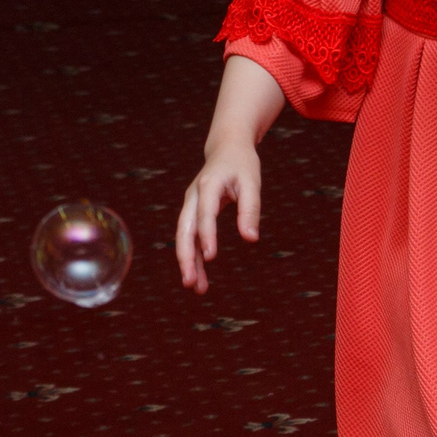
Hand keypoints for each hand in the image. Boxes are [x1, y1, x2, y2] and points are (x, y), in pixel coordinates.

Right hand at [174, 139, 260, 293]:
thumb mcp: (252, 182)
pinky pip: (191, 237)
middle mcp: (193, 197)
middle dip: (186, 257)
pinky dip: (194, 255)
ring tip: (195, 287)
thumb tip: (251, 239)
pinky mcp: (193, 213)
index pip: (205, 214)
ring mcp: (190, 206)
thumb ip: (250, 209)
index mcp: (208, 186)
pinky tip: (199, 275)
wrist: (226, 148)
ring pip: (185, 237)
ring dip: (188, 262)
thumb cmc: (242, 164)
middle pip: (185, 230)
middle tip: (191, 282)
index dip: (207, 235)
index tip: (210, 257)